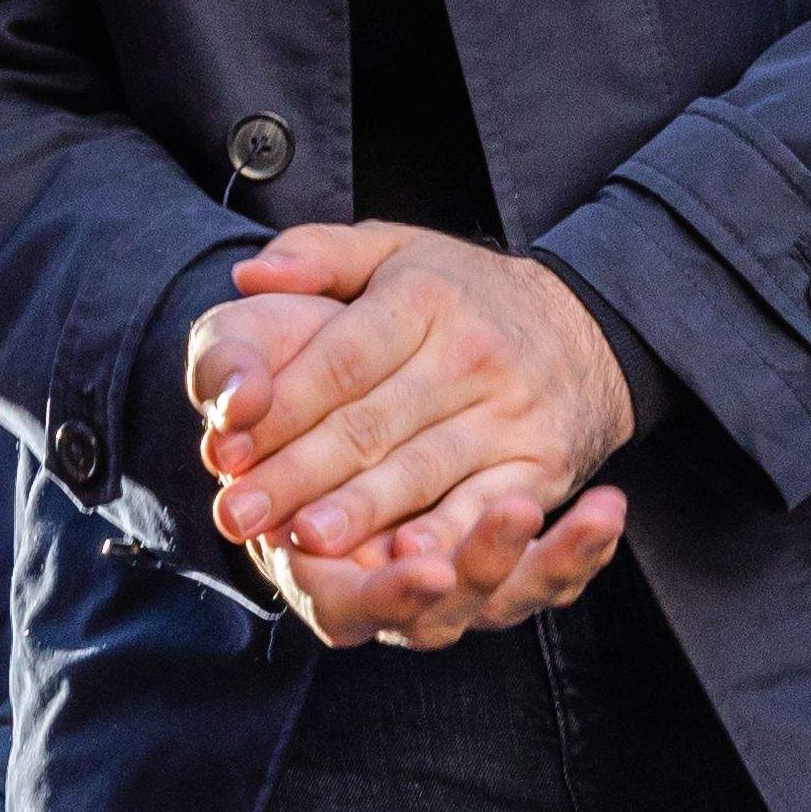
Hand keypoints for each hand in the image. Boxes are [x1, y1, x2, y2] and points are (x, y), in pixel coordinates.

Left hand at [195, 227, 634, 647]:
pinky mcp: (540, 465)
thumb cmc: (462, 294)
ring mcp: (511, 413)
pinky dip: (444, 538)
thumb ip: (317, 255)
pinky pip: (484, 507)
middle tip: (238, 513)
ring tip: (302, 542)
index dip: (278, 408)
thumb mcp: (394, 248)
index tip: (222, 450)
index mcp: (423, 297)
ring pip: (422, 470)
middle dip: (298, 473)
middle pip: (371, 423)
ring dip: (360, 511)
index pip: (338, 361)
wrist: (589, 328)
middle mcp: (471, 354)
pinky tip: (401, 562)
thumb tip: (248, 275)